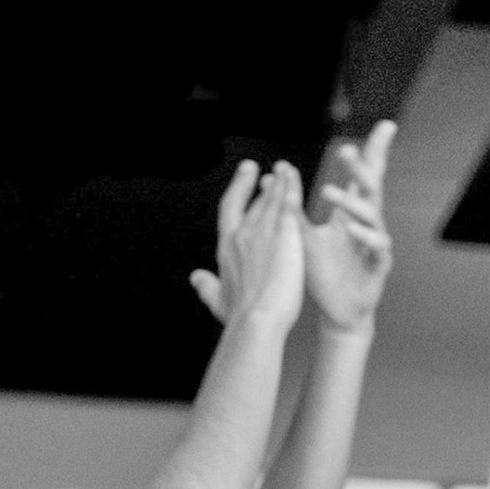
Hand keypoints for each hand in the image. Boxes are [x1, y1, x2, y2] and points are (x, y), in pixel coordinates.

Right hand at [190, 159, 304, 329]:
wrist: (257, 320)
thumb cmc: (240, 317)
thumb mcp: (218, 301)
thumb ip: (206, 287)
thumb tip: (195, 277)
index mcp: (227, 248)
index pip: (230, 211)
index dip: (236, 192)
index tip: (242, 179)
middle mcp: (242, 235)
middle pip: (252, 202)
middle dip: (254, 183)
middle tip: (257, 168)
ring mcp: (262, 232)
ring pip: (270, 198)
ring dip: (277, 181)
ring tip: (283, 168)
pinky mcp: (284, 234)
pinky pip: (288, 203)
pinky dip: (290, 187)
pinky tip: (294, 177)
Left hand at [304, 119, 395, 332]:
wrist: (339, 310)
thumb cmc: (326, 272)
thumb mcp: (304, 236)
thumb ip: (293, 208)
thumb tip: (274, 176)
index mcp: (352, 213)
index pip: (365, 176)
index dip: (375, 152)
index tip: (386, 126)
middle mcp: (367, 224)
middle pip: (373, 188)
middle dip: (362, 168)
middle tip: (346, 151)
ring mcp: (375, 243)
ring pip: (372, 216)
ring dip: (351, 204)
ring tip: (329, 193)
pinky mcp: (379, 265)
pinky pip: (377, 247)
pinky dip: (364, 237)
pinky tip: (351, 229)